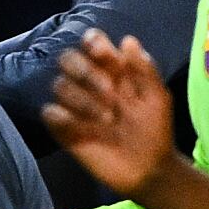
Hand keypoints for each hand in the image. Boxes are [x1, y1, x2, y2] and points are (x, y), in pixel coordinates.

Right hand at [39, 32, 173, 194]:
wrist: (150, 168)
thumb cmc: (156, 130)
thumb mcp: (158, 98)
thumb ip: (145, 69)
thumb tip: (127, 40)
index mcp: (112, 71)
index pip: (92, 43)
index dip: (93, 43)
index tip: (104, 54)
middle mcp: (89, 84)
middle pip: (68, 59)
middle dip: (86, 71)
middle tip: (111, 93)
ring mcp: (75, 107)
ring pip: (59, 85)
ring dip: (83, 99)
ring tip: (108, 120)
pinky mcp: (65, 130)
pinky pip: (50, 113)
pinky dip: (63, 116)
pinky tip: (85, 129)